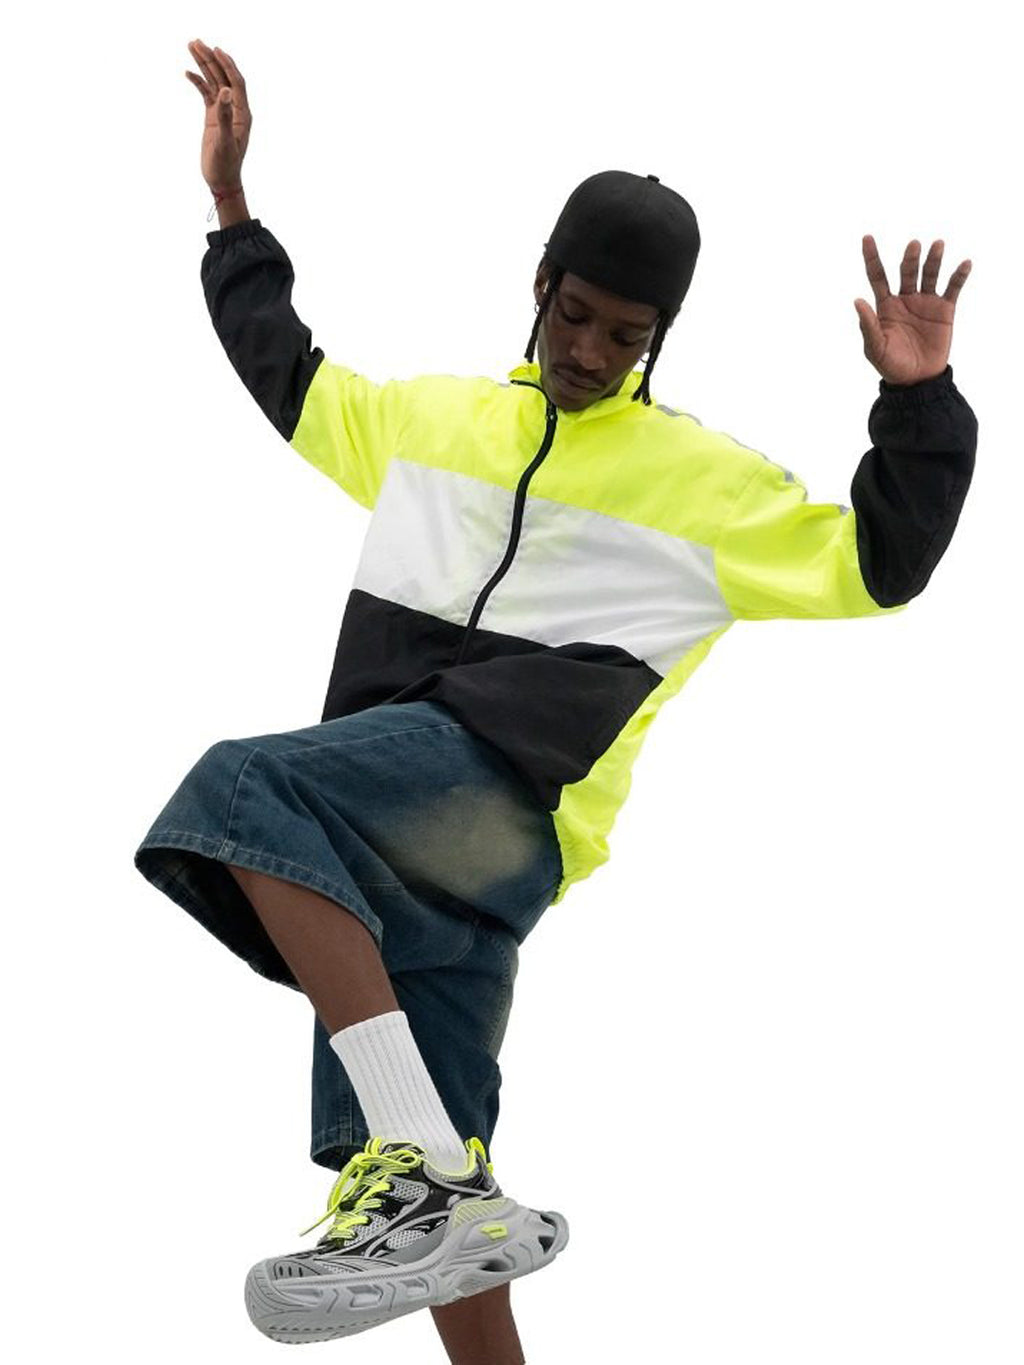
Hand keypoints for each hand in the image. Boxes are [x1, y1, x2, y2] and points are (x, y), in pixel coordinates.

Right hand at [185, 39, 250, 190]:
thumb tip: (224, 91)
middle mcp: (234, 109)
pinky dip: (198, 83)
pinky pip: (205, 95)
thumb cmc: (226, 165)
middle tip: (195, 41)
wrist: (222, 181)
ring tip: (191, 46)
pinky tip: (187, 73)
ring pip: (213, 83)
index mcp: (242, 114)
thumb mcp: (225, 142)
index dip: (227, 65)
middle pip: (223, 77)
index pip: (236, 82)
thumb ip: (224, 116)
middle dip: (210, 59)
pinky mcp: (213, 118)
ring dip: (203, 65)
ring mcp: (223, 112)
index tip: (215, 49)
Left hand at [854, 235, 971, 385]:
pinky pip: (952, 288)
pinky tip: (964, 264)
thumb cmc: (892, 365)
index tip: (867, 237)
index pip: (877, 276)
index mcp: (885, 305)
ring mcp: (926, 302)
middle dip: (910, 258)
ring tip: (937, 245)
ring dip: (933, 259)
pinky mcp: (945, 310)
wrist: (918, 381)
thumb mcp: (875, 348)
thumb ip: (868, 325)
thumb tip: (857, 300)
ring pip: (929, 274)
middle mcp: (905, 299)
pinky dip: (958, 276)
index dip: (872, 257)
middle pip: (906, 271)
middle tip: (914, 246)